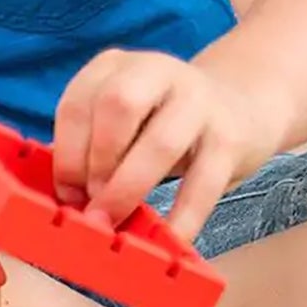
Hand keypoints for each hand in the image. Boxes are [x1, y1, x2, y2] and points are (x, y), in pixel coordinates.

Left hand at [52, 50, 263, 242]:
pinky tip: (169, 240)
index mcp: (116, 66)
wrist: (239, 105)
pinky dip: (183, 217)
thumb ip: (92, 145)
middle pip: (117, 105)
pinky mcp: (230, 136)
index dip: (67, 154)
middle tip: (92, 202)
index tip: (67, 194)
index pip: (78, 102)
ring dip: (129, 188)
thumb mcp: (123, 118)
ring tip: (117, 220)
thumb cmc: (162, 120)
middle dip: (97, 161)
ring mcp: (198, 101)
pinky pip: (204, 182)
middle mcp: (156, 71)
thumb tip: (67, 197)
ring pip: (160, 143)